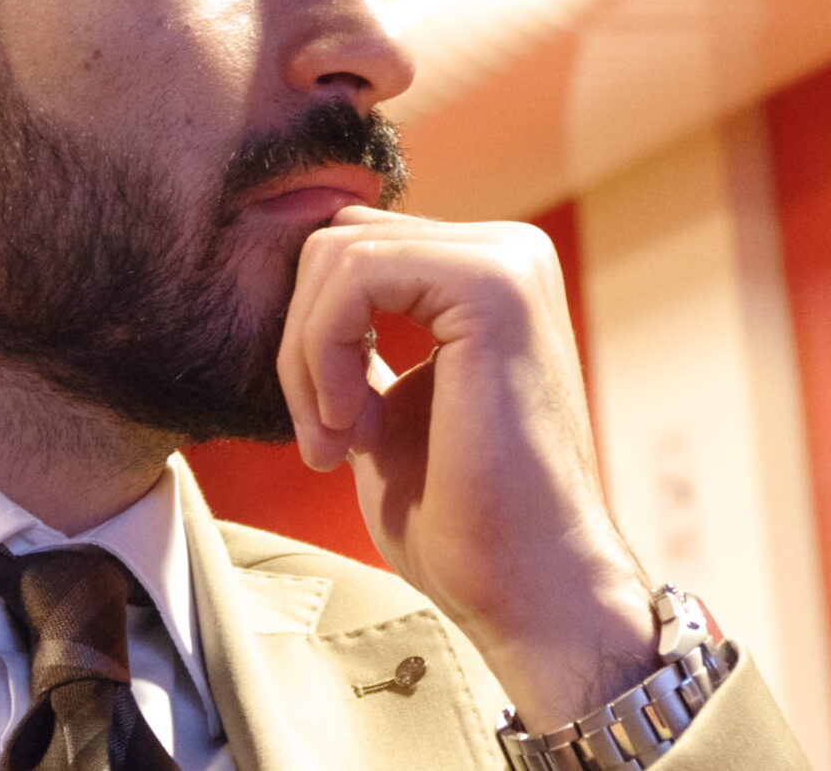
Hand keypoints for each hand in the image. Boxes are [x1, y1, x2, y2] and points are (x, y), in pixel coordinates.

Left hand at [276, 206, 663, 729]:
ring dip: (309, 359)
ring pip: (337, 255)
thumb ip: (360, 338)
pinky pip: (354, 276)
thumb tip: (306, 286)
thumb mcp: (388, 402)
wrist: (528, 585)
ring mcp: (506, 260)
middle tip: (325, 441)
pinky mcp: (492, 284)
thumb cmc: (462, 514)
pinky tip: (353, 427)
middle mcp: (508, 250)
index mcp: (488, 272)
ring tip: (337, 441)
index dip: (312, 337)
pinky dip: (323, 353)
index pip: (353, 252)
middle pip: (337, 245)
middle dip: (302, 346)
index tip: (326, 427)